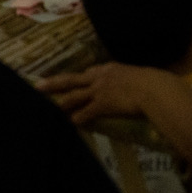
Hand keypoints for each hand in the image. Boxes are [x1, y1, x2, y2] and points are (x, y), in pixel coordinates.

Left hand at [38, 63, 165, 125]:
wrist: (153, 88)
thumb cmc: (152, 81)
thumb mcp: (138, 75)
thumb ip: (131, 79)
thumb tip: (136, 83)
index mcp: (110, 69)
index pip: (89, 72)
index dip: (78, 77)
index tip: (69, 79)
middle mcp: (101, 77)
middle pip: (72, 80)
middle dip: (54, 83)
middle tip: (38, 85)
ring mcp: (100, 90)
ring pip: (74, 96)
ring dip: (62, 102)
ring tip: (50, 107)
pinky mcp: (102, 104)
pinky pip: (86, 112)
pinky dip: (78, 118)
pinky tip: (72, 123)